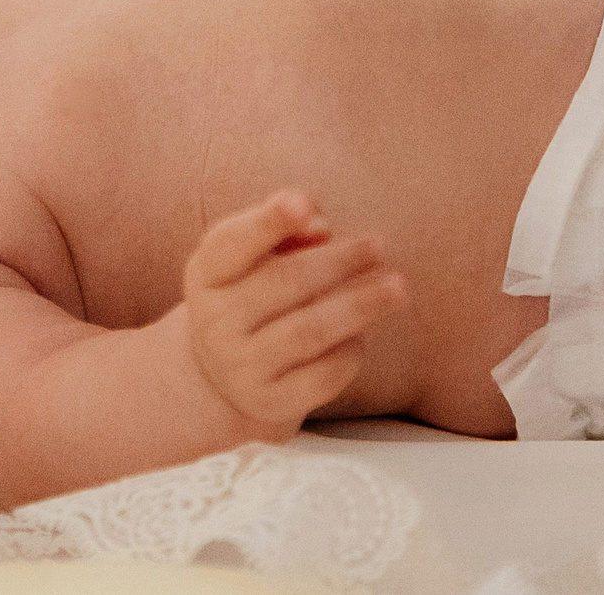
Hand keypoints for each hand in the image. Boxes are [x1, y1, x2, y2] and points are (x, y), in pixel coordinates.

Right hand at [183, 190, 406, 436]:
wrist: (227, 370)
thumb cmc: (253, 291)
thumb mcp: (255, 255)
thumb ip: (286, 227)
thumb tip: (320, 227)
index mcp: (207, 274)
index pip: (232, 245)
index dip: (267, 222)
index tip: (302, 202)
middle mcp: (215, 322)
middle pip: (283, 284)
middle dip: (338, 262)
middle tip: (379, 245)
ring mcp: (240, 367)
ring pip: (309, 331)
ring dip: (359, 306)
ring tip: (396, 287)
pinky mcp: (271, 401)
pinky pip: (322, 375)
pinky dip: (350, 349)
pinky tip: (364, 332)